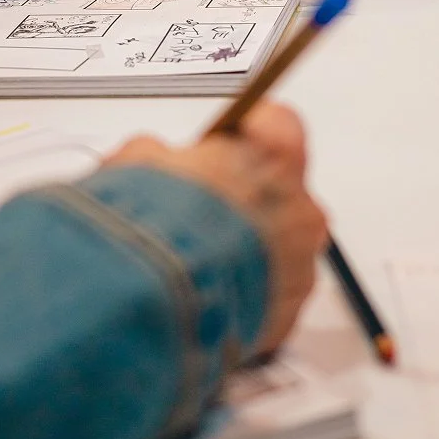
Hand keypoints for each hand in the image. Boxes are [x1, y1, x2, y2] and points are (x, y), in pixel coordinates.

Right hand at [107, 103, 327, 354]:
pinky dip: (245, 294)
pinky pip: (271, 295)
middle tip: (198, 210)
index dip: (242, 137)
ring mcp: (301, 263)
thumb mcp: (136, 165)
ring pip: (280, 246)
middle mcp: (301, 206)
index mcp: (274, 155)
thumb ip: (157, 156)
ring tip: (196, 264)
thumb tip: (152, 160)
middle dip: (244, 198)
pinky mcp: (289, 314)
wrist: (156, 304)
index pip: (275, 124)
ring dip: (247, 250)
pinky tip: (205, 299)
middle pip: (280, 190)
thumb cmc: (155, 228)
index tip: (218, 147)